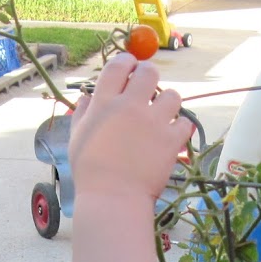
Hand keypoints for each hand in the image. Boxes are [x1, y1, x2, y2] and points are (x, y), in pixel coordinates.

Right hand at [68, 54, 193, 206]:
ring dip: (168, 103)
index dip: (127, 63)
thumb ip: (83, 114)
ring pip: (173, 95)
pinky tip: (170, 138)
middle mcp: (130, 106)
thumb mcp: (77, 139)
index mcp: (104, 103)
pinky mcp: (170, 140)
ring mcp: (153, 122)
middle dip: (150, 78)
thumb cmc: (90, 172)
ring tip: (161, 117)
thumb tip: (88, 97)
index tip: (130, 69)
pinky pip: (184, 123)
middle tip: (148, 92)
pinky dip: (179, 130)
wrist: (113, 198)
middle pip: (149, 72)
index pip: (118, 66)